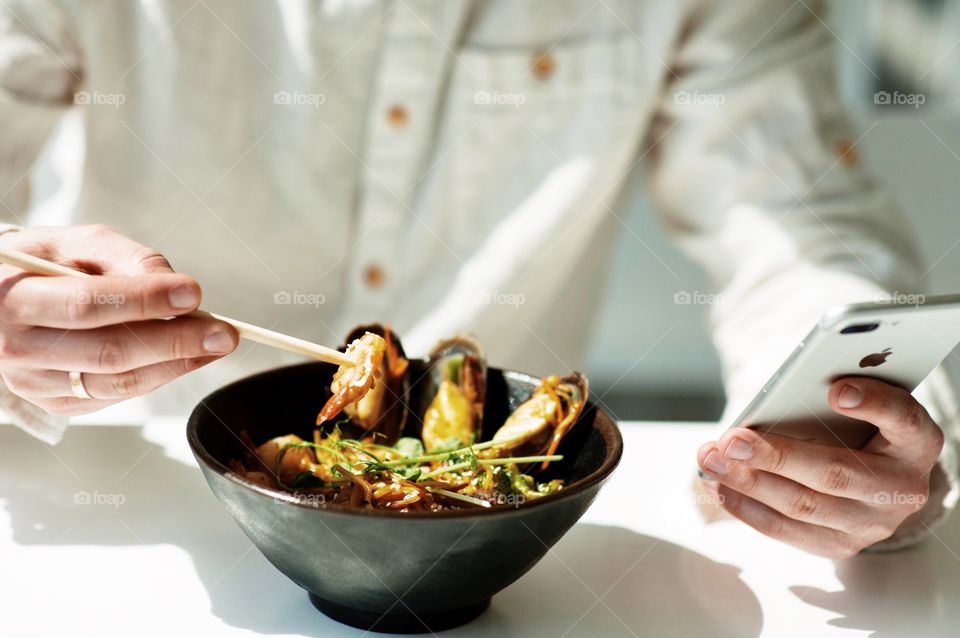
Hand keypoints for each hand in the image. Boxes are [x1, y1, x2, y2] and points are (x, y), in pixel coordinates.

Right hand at [0, 225, 237, 415]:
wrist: (1, 301)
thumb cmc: (42, 266)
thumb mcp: (75, 243)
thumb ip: (126, 257)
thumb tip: (173, 284)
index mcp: (15, 297)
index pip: (88, 304)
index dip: (145, 300)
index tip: (193, 293)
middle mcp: (19, 347)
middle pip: (110, 352)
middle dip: (176, 342)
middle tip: (223, 332)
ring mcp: (36, 383)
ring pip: (119, 382)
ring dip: (177, 364)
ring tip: (216, 345)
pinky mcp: (57, 403)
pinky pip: (118, 395)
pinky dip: (159, 376)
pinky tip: (187, 358)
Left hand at [697, 377, 943, 558]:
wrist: (881, 478)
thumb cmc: (864, 428)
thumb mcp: (866, 404)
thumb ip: (838, 395)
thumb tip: (778, 400)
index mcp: (917, 441)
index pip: (903, 418)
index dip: (872, 403)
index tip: (836, 391)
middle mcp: (902, 487)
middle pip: (834, 473)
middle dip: (775, 456)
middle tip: (731, 439)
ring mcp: (873, 523)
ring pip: (802, 506)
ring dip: (747, 482)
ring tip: (710, 459)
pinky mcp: (842, 545)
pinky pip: (787, 530)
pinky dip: (747, 508)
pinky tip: (719, 487)